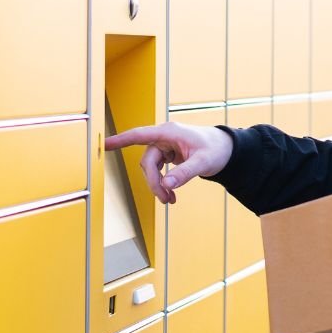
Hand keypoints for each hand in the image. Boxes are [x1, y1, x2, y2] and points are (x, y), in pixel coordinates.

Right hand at [104, 122, 233, 204]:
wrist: (227, 149)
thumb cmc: (217, 149)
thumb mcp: (203, 162)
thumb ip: (185, 173)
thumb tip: (166, 185)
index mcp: (169, 132)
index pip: (139, 135)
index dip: (121, 140)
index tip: (105, 144)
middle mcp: (164, 137)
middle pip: (147, 162)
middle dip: (153, 182)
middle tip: (165, 199)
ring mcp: (165, 146)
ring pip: (151, 169)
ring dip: (158, 185)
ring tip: (170, 200)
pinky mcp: (168, 154)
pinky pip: (158, 170)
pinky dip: (163, 183)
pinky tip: (170, 194)